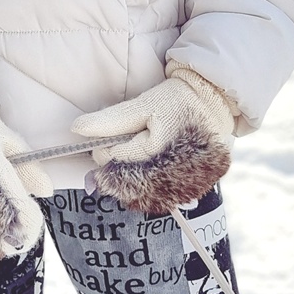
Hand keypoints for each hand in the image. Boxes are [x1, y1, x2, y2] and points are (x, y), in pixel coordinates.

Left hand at [70, 67, 234, 213]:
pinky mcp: (189, 190)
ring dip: (133, 173)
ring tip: (146, 149)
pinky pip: (156, 193)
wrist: (216, 103)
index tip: (120, 130)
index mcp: (154, 154)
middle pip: (121, 178)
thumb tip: (76, 129)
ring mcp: (180, 187)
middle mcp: (168, 177)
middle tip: (134, 138)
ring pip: (136, 189)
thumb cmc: (179, 99)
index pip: (109, 158)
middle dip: (118, 159)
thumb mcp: (143, 104)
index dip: (105, 143)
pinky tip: (157, 163)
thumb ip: (110, 120)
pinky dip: (149, 181)